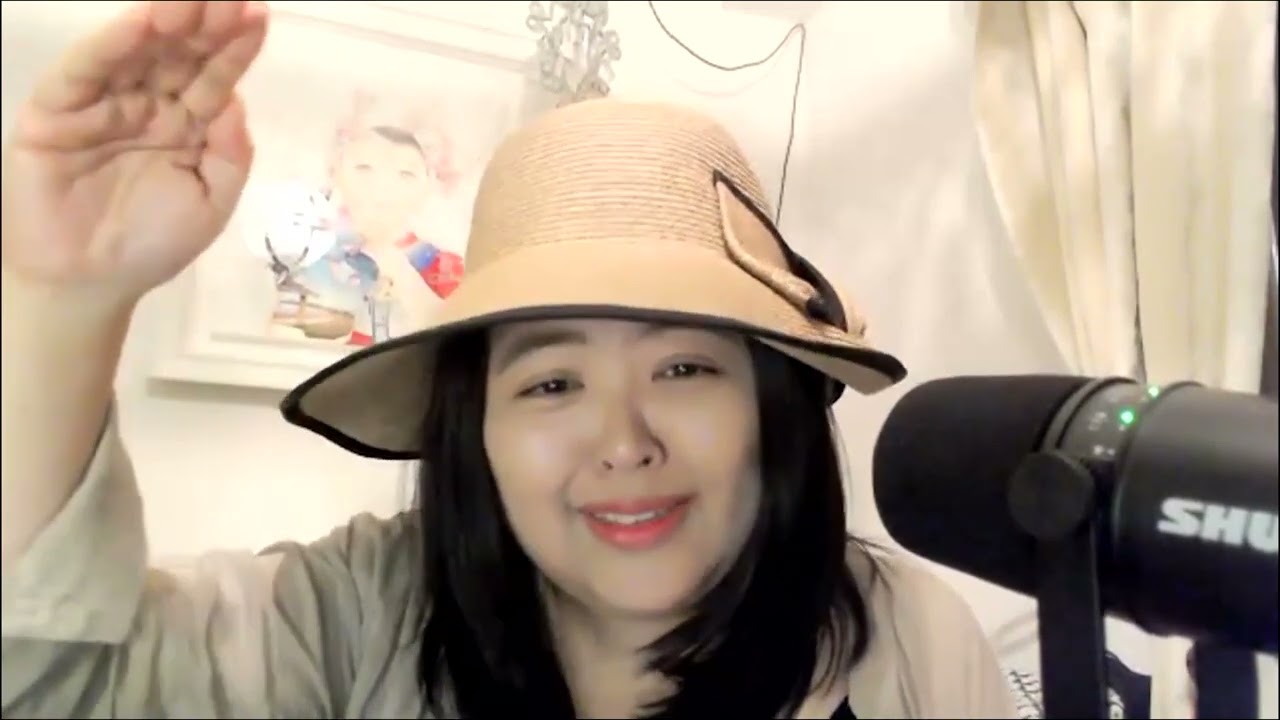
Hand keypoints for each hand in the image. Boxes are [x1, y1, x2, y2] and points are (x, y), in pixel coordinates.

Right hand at [0, 1, 267, 309]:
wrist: (90, 284)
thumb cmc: (152, 244)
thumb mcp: (211, 204)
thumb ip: (230, 156)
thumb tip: (236, 102)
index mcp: (187, 124)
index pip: (214, 76)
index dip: (236, 47)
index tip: (260, 15)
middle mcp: (147, 105)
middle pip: (179, 54)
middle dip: (205, 23)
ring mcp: (102, 104)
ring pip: (135, 53)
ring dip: (162, 23)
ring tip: (190, 1)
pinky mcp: (57, 112)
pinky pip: (84, 73)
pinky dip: (110, 46)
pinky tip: (140, 24)